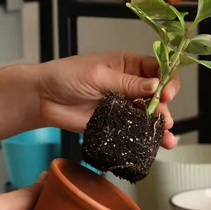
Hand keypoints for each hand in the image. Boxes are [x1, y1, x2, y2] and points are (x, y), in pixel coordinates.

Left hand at [31, 51, 179, 148]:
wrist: (43, 99)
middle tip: (163, 118)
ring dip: (160, 125)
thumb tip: (155, 86)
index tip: (166, 93)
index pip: (157, 69)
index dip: (167, 80)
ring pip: (149, 115)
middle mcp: (129, 84)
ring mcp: (123, 105)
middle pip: (157, 94)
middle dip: (164, 107)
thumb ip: (126, 83)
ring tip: (166, 138)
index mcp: (127, 65)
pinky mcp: (115, 123)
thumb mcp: (98, 75)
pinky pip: (135, 130)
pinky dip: (146, 137)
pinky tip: (157, 144)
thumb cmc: (66, 77)